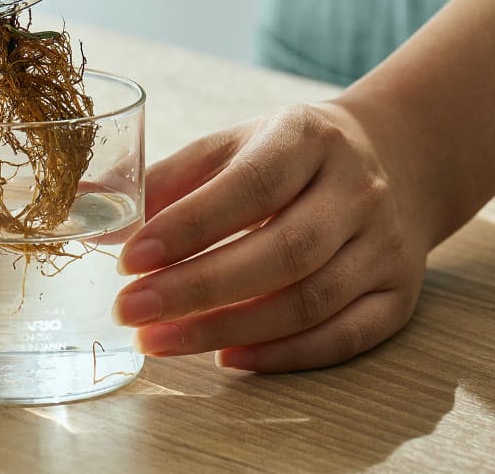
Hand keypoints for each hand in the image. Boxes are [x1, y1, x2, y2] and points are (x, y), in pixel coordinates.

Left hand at [112, 101, 428, 371]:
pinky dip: (283, 355)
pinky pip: (344, 337)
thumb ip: (169, 178)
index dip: (188, 226)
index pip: (250, 186)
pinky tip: (227, 358)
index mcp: (308, 137)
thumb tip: (94, 211)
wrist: (391, 160)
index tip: (129, 259)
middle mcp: (356, 189)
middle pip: (282, 252)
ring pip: (310, 301)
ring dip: (228, 329)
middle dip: (197, 288)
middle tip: (131, 311)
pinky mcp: (400, 294)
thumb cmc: (289, 154)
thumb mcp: (233, 144)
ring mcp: (384, 245)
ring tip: (159, 339)